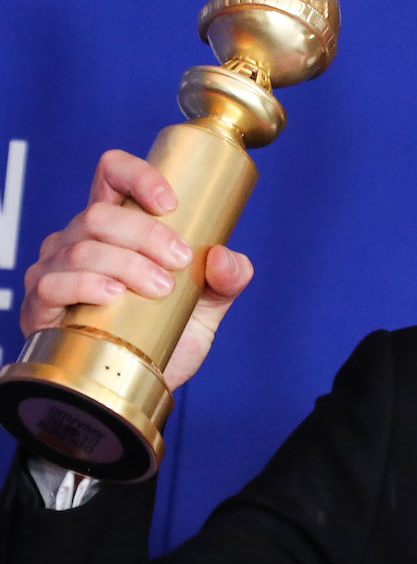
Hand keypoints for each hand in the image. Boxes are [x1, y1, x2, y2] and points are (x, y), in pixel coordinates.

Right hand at [20, 150, 253, 390]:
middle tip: (180, 262)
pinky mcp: (41, 307)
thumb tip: (228, 258)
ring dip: (126, 264)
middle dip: (145, 234)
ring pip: (81, 249)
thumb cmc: (167, 334)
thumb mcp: (207, 305)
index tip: (170, 202)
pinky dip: (86, 285)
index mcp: (118, 226)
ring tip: (160, 288)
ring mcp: (55, 271)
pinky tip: (113, 295)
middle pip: (100, 215)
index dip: (137, 176)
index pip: (112, 175)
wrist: (141, 388)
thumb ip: (227, 280)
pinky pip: (52, 284)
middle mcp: (80, 240)